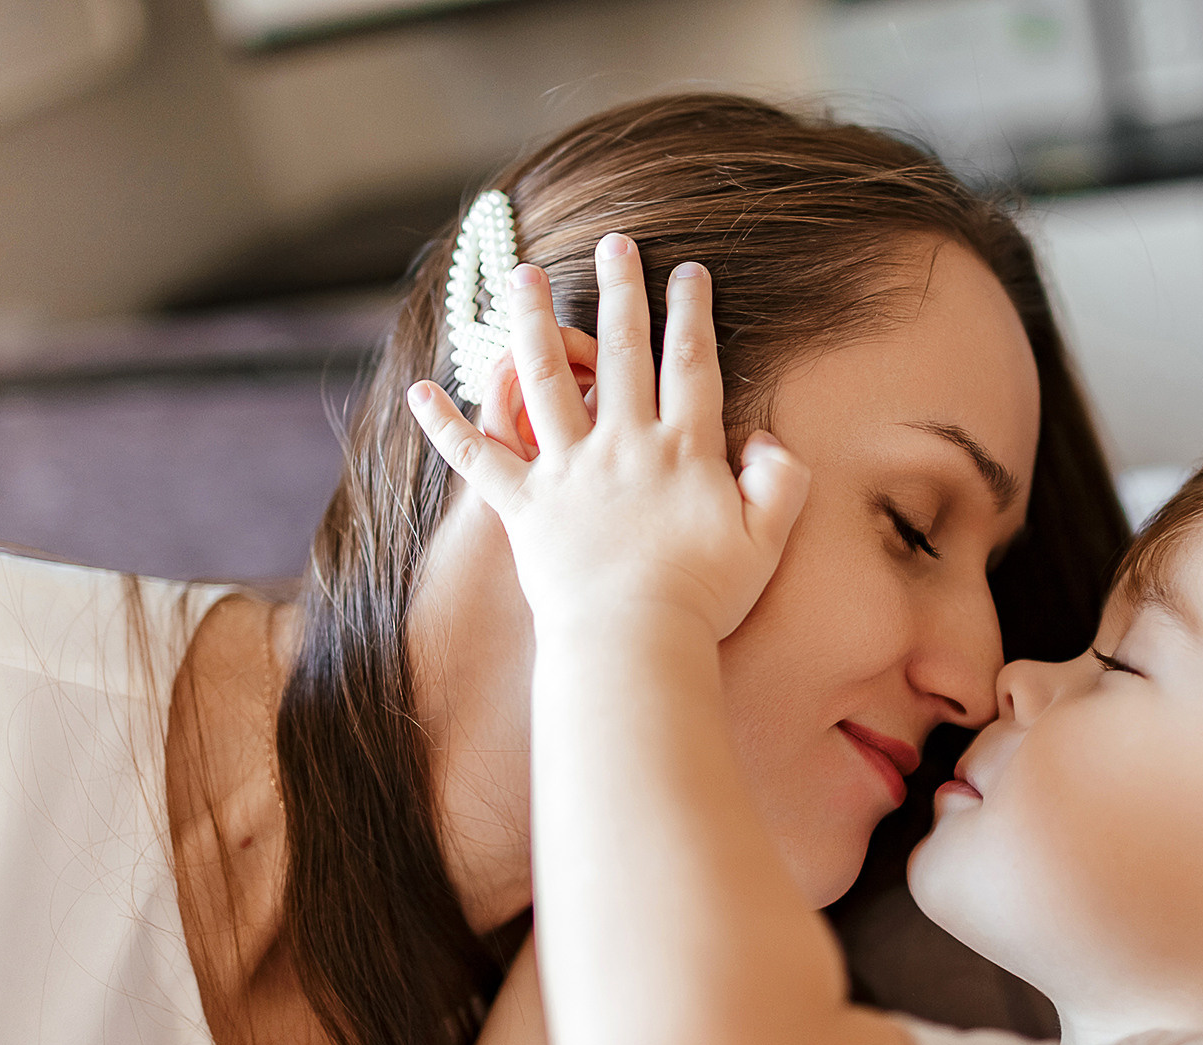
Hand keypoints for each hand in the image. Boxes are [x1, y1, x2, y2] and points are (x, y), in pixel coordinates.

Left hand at [407, 234, 809, 641]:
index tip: (688, 271)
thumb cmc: (705, 596)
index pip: (691, 364)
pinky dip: (446, 426)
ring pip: (545, 381)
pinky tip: (421, 391)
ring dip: (534, 324)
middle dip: (619, 292)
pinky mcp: (524, 506)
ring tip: (524, 276)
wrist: (634, 643)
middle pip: (619, 353)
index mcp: (683, 451)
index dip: (691, 313)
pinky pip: (478, 459)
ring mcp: (568, 471)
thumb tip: (765, 437)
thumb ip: (781, 479)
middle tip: (613, 244)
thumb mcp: (767, 539)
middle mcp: (622, 446)